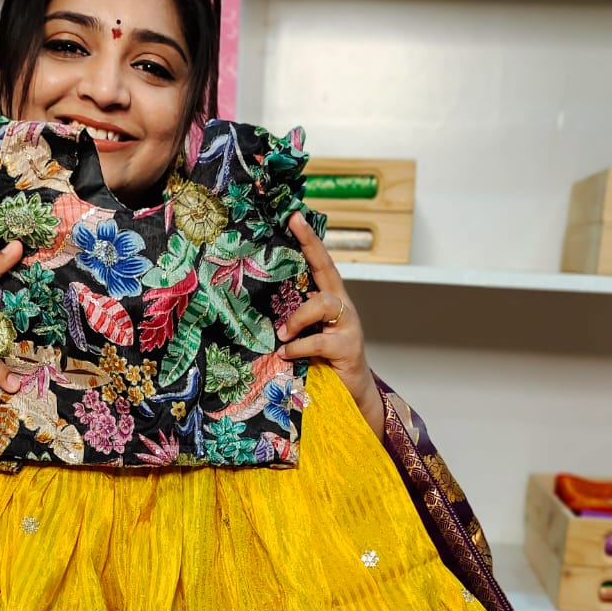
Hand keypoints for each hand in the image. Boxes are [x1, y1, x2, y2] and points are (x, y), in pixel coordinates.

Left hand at [279, 212, 385, 437]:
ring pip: (323, 303)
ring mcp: (348, 326)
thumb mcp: (305, 336)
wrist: (350, 394)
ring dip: (298, 317)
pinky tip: (287, 355)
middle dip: (311, 246)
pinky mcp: (348, 348)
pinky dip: (298, 347)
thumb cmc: (323, 364)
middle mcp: (342, 307)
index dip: (309, 240)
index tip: (294, 216)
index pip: (320, 263)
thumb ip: (291, 320)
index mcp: (330, 300)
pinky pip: (318, 341)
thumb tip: (261, 311)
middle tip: (293, 226)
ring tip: (282, 334)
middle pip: (328, 269)